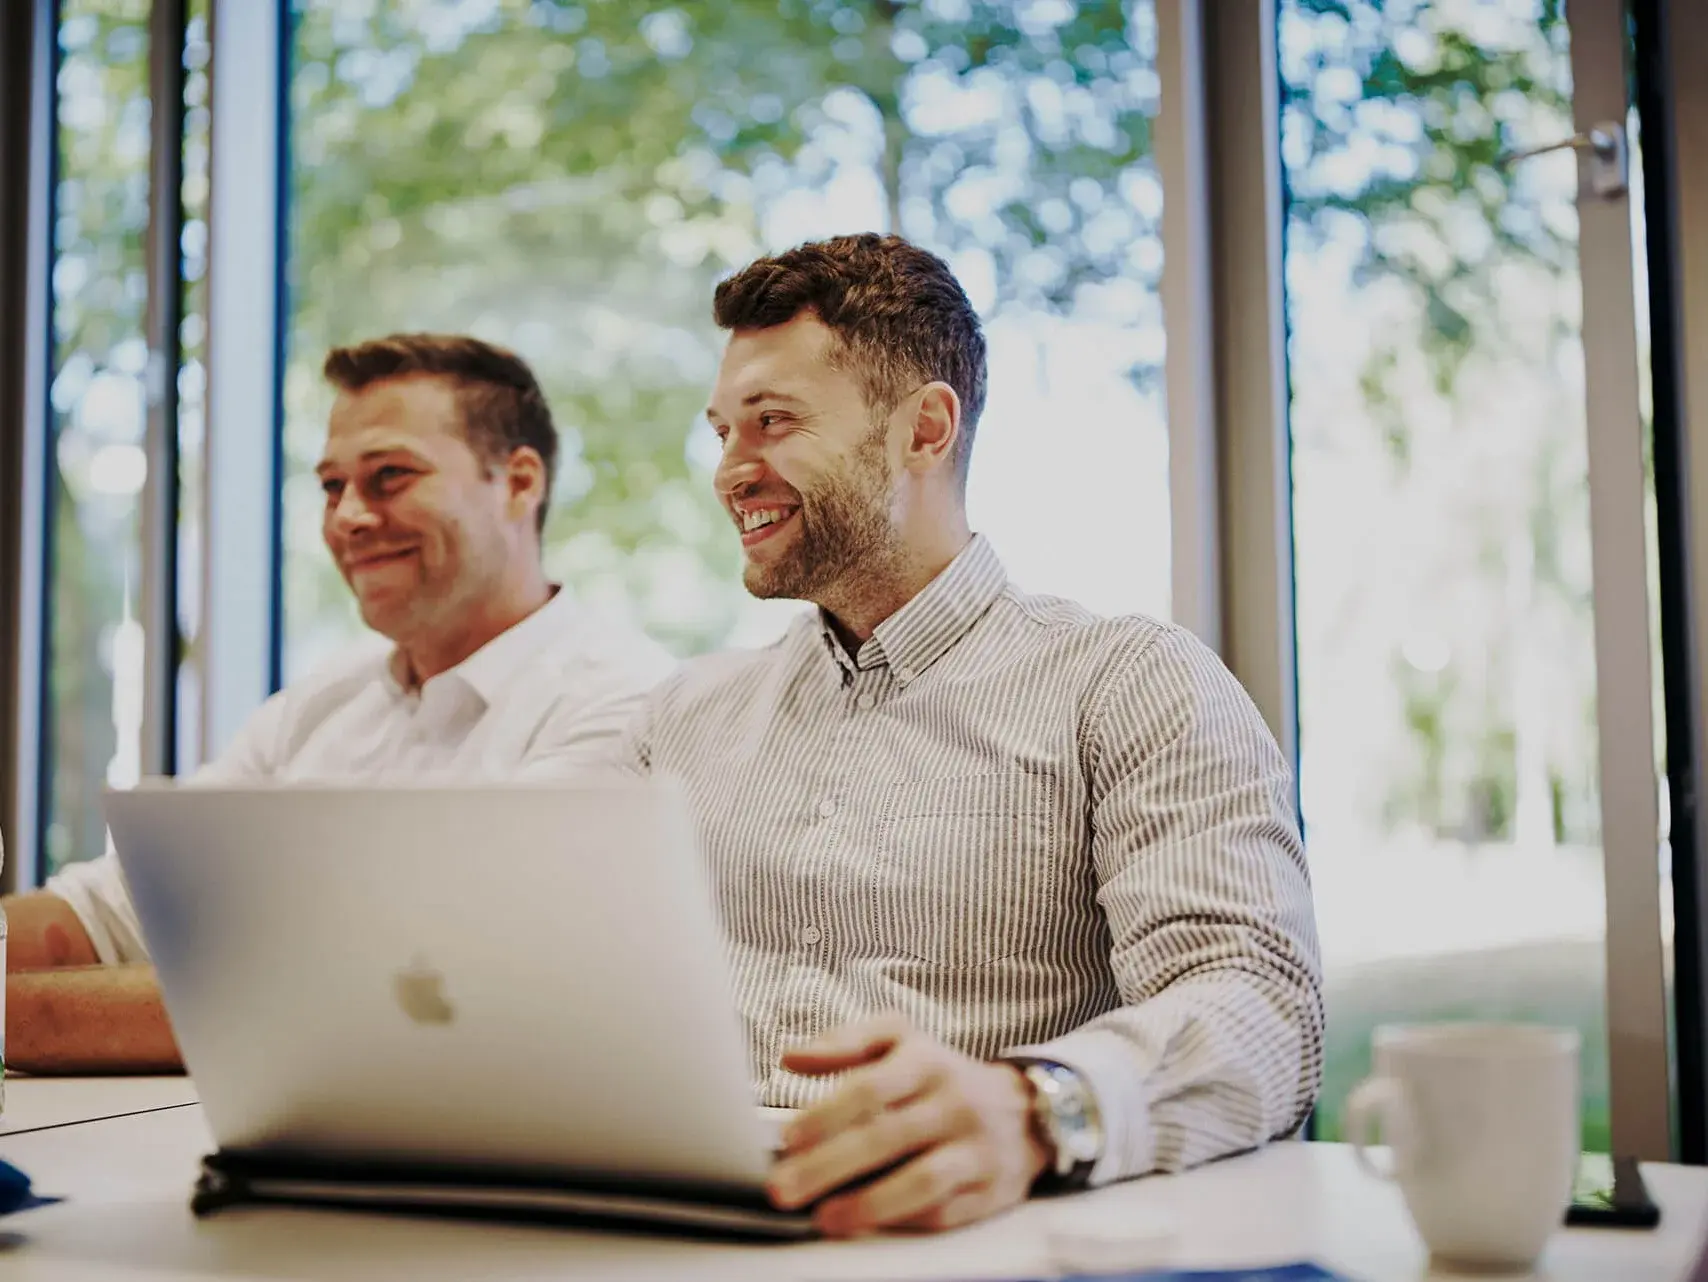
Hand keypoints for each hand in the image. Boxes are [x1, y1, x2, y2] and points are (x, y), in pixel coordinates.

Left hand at [767, 1013, 1050, 1236]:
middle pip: (888, 1136)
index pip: (871, 1087)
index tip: (788, 1139)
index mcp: (925, 1060)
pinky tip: (869, 1225)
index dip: (826, 1114)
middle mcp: (954, 1102)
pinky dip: (903, 1221)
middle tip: (783, 1189)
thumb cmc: (942, 1075)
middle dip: (828, 1167)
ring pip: (922, 1180)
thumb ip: (844, 1042)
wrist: (1024, 1109)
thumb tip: (791, 1058)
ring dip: (868, 1204)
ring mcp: (976, 1147)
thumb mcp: (900, 1039)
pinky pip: (945, 1211)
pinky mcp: (991, 1189)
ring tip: (824, 1218)